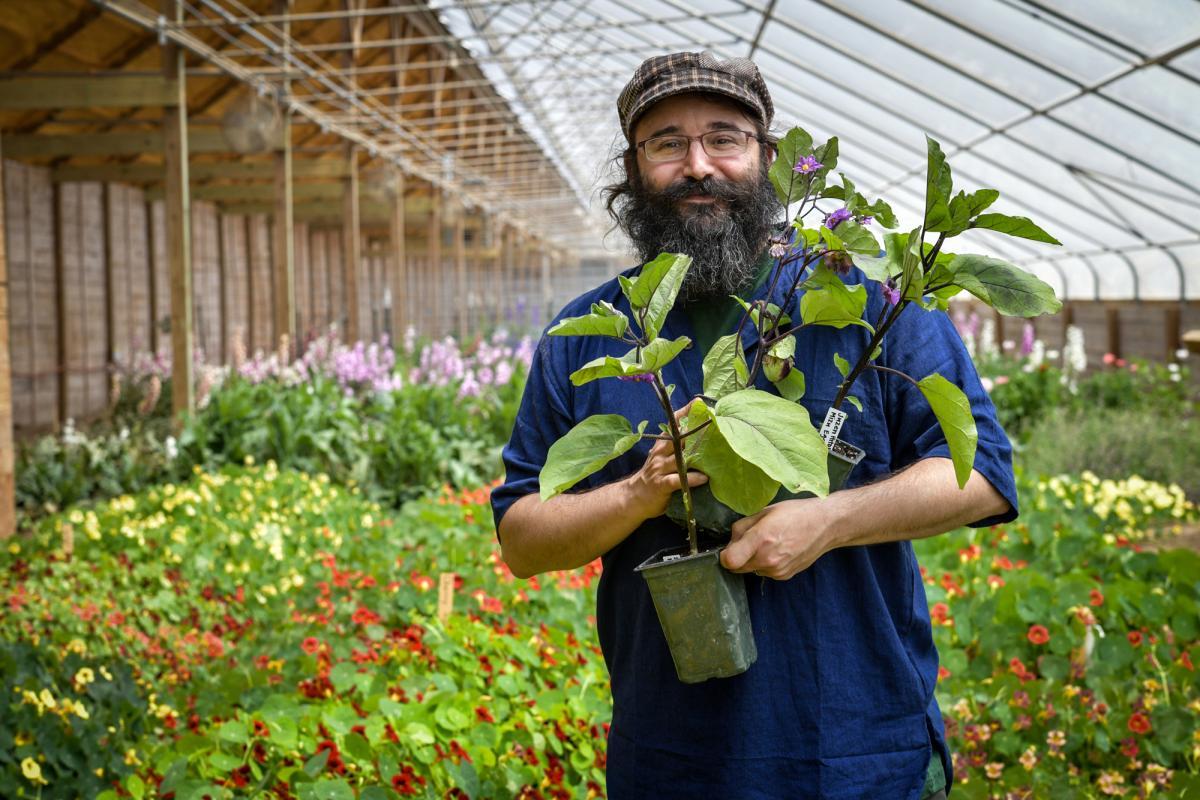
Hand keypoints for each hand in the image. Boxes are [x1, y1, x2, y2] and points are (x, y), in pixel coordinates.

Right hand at [624, 402, 707, 519]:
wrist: (633, 497)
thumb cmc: (655, 476)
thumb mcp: (662, 457)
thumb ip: (676, 447)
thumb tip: (698, 436)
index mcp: (661, 444)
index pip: (671, 424)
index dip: (684, 412)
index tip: (698, 402)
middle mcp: (660, 453)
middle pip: (676, 436)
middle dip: (692, 428)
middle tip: (710, 421)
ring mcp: (660, 468)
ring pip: (679, 457)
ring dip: (695, 454)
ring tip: (713, 449)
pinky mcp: (661, 484)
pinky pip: (678, 479)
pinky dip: (692, 478)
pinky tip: (704, 478)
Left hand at [720, 497, 842, 579]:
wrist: (826, 525)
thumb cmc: (796, 513)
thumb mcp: (765, 512)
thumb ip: (742, 527)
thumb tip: (731, 540)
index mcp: (760, 539)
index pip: (729, 561)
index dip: (725, 555)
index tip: (729, 547)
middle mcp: (767, 559)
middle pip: (737, 568)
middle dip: (738, 556)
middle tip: (749, 541)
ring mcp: (777, 570)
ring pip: (752, 570)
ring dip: (753, 560)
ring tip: (768, 542)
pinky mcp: (784, 576)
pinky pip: (765, 572)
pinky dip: (766, 563)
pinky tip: (778, 549)